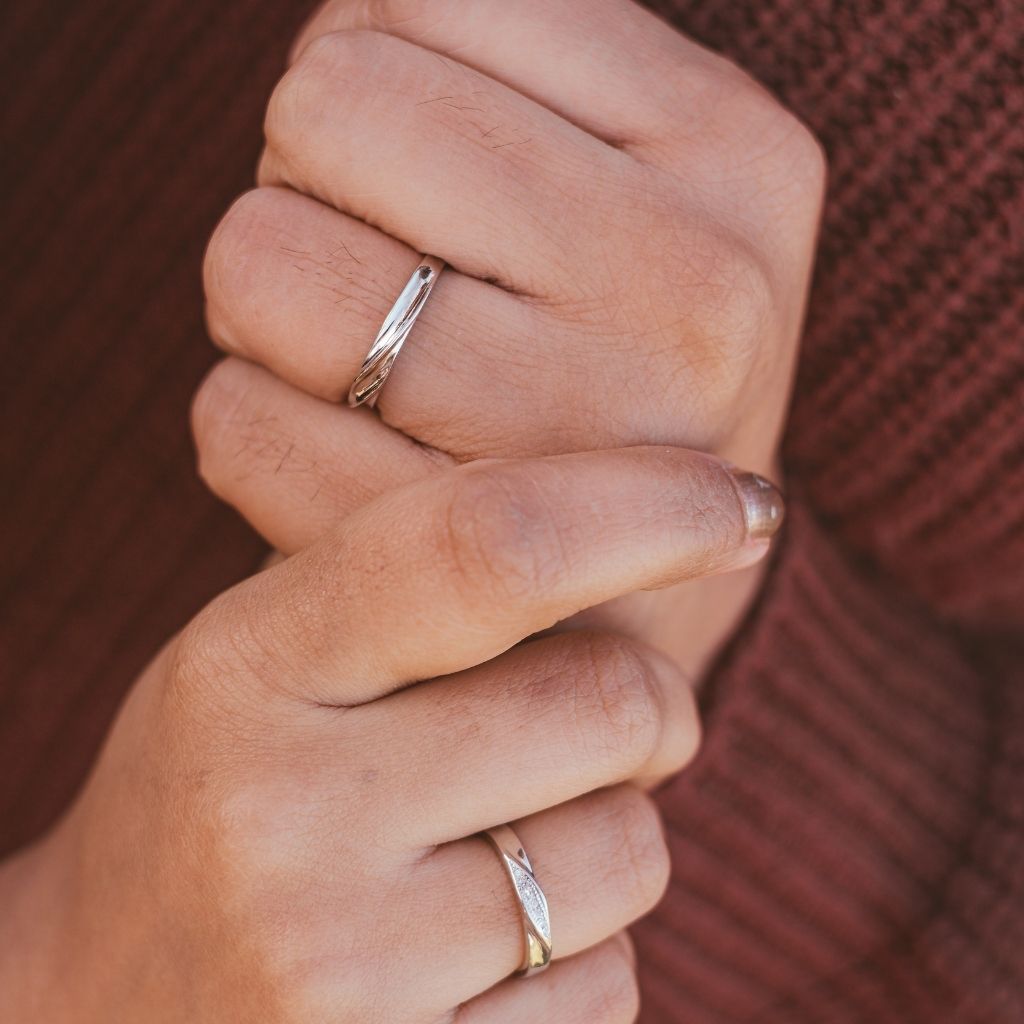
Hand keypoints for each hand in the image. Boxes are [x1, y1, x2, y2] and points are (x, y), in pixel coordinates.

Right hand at [1, 448, 779, 1021]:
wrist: (107, 1004)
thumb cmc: (229, 794)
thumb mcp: (274, 659)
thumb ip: (422, 589)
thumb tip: (664, 523)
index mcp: (250, 664)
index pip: (489, 545)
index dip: (651, 504)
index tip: (745, 499)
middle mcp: (279, 813)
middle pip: (611, 699)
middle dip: (644, 699)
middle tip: (590, 714)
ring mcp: (336, 972)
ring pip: (631, 851)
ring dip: (610, 833)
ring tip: (494, 844)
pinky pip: (611, 987)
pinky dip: (581, 955)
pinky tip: (470, 951)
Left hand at [197, 0, 823, 676]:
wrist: (649, 584)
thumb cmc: (606, 361)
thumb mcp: (627, 185)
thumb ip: (502, 83)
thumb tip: (338, 35)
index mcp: (736, 148)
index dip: (377, 88)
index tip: (429, 178)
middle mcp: (699, 281)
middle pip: (327, 106)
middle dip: (317, 182)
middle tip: (386, 272)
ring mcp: (596, 423)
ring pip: (258, 257)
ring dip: (270, 304)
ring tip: (366, 358)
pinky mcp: (470, 554)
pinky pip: (236, 422)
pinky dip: (252, 421)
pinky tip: (348, 447)